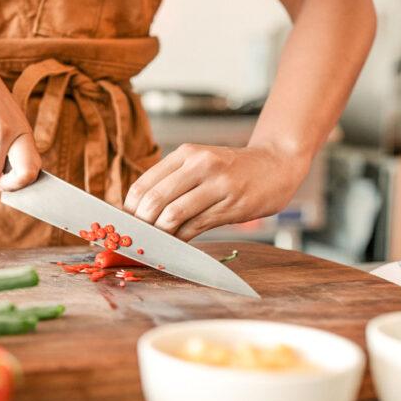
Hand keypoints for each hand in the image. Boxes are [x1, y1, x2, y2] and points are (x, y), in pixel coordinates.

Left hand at [123, 143, 308, 240]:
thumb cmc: (232, 170)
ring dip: (160, 235)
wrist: (276, 165)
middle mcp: (200, 165)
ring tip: (156, 243)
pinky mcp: (232, 205)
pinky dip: (181, 240)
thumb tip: (136, 212)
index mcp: (186, 155)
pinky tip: (177, 245)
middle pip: (154, 200)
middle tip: (137, 239)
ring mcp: (217, 185)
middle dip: (141, 225)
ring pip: (173, 215)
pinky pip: (196, 227)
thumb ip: (171, 182)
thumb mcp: (200, 164)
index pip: (143, 184)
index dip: (128, 210)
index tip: (124, 226)